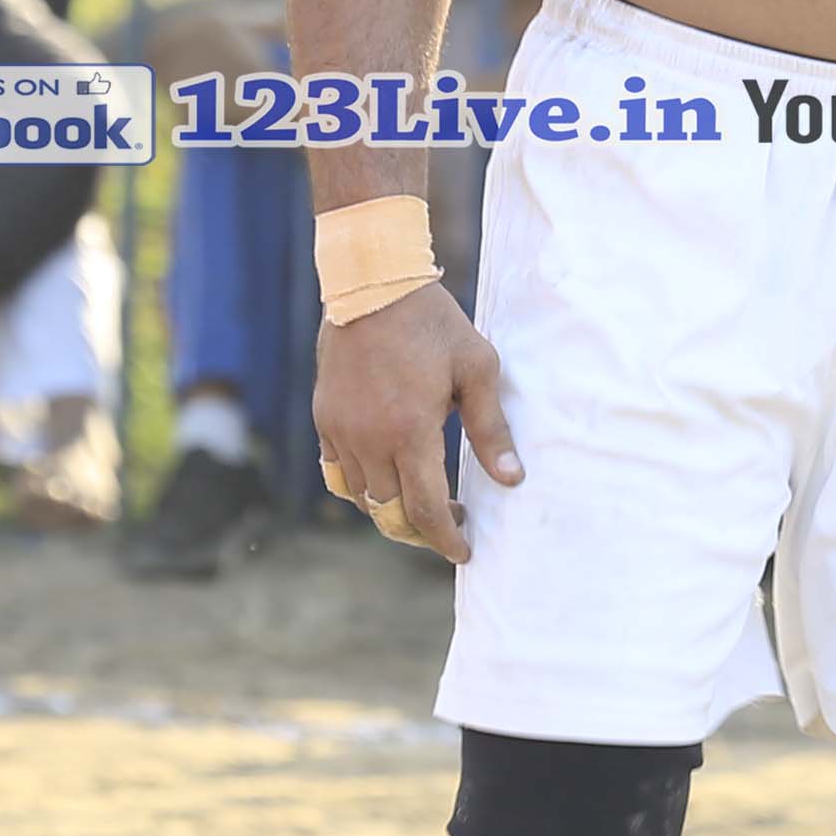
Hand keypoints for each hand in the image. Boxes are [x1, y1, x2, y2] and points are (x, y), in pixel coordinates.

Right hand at [315, 276, 519, 561]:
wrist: (373, 284)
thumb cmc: (433, 324)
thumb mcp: (477, 369)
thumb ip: (491, 429)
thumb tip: (511, 480)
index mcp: (410, 432)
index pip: (427, 511)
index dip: (447, 539)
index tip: (465, 550)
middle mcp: (369, 440)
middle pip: (391, 514)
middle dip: (422, 532)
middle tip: (450, 525)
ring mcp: (340, 431)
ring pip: (363, 498)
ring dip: (392, 510)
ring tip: (422, 497)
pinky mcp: (324, 418)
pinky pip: (338, 473)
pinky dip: (362, 487)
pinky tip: (385, 476)